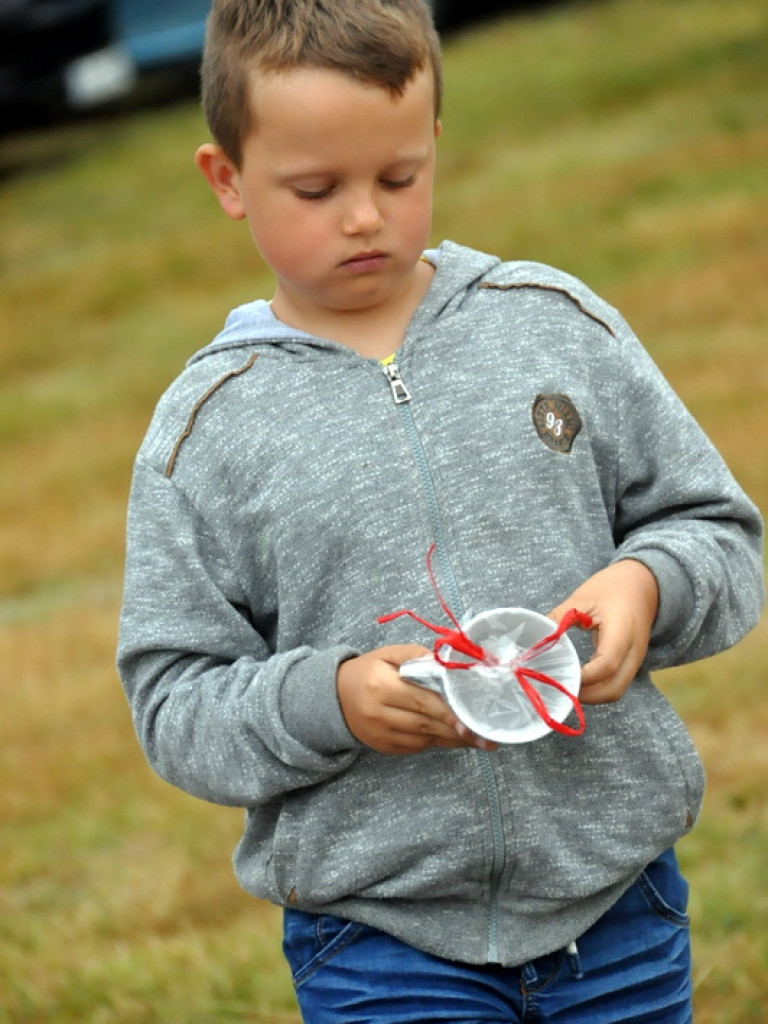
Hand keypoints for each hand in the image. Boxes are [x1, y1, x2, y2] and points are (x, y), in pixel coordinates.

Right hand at [337, 645, 498, 754]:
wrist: (334, 698)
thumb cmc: (367, 671)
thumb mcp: (388, 654)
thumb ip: (416, 656)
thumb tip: (445, 664)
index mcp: (379, 685)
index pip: (421, 701)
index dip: (448, 712)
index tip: (473, 720)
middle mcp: (378, 713)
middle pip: (425, 723)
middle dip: (458, 730)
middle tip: (487, 736)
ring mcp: (380, 734)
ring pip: (424, 739)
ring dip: (453, 740)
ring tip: (479, 739)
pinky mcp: (384, 748)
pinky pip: (417, 747)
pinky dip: (437, 741)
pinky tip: (455, 738)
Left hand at [548, 559, 658, 704]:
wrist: (642, 584)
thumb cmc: (611, 587)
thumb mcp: (581, 598)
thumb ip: (558, 618)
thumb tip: (533, 638)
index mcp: (622, 631)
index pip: (606, 664)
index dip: (583, 677)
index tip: (558, 676)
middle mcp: (633, 651)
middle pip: (614, 689)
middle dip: (587, 695)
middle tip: (560, 688)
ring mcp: (635, 660)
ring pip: (616, 690)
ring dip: (592, 695)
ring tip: (566, 685)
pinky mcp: (630, 663)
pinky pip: (616, 683)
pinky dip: (597, 688)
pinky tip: (578, 680)